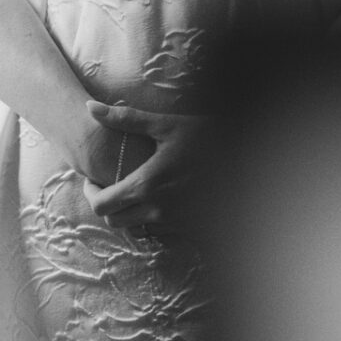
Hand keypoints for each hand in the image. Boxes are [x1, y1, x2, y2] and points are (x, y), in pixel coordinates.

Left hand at [80, 101, 205, 230]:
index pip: (101, 205)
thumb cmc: (207, 137)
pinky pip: (161, 232)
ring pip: (137, 229)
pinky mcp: (191, 228)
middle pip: (114, 222)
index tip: (92, 181)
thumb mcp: (167, 125)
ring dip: (130, 214)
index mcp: (146, 185)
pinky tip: (160, 199)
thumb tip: (90, 108)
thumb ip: (126, 119)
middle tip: (109, 187)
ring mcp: (176, 222)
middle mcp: (158, 209)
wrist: (249, 158)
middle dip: (107, 206)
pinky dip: (153, 220)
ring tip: (135, 192)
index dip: (90, 194)